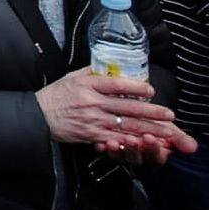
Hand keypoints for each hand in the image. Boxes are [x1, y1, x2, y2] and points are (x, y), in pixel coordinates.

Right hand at [35, 69, 196, 159]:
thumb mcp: (72, 77)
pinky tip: (144, 142)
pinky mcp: (91, 134)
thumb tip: (112, 67)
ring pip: (126, 124)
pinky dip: (131, 140)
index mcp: (88, 84)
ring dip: (148, 129)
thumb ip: (93, 72)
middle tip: (169, 114)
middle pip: (127, 107)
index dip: (135, 87)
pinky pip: (115, 138)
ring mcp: (93, 120)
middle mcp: (92, 102)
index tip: (151, 90)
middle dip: (151, 112)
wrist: (38, 116)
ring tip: (166, 131)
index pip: (116, 84)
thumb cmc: (56, 95)